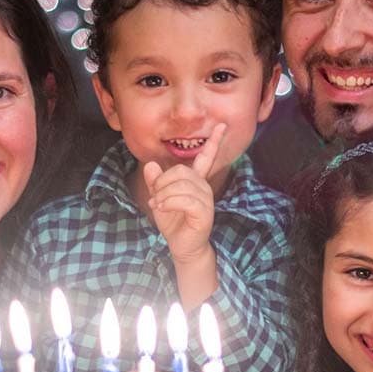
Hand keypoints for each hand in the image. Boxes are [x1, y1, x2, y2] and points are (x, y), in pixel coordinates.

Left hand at [143, 123, 225, 263]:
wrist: (182, 246)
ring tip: (157, 205)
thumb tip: (151, 164)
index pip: (206, 157)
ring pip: (181, 185)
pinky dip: (168, 203)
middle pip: (181, 171)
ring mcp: (206, 200)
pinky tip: (162, 209)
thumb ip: (155, 183)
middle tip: (154, 197)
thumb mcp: (159, 199)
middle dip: (162, 182)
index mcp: (196, 181)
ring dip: (163, 195)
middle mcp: (203, 188)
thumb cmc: (174, 222)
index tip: (222, 125)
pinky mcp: (204, 212)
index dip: (214, 141)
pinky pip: (185, 199)